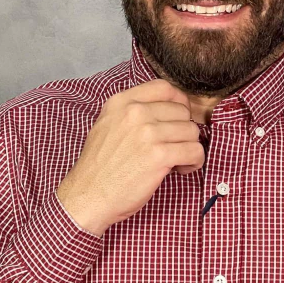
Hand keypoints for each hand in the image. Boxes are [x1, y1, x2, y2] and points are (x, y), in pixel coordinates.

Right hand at [55, 79, 203, 233]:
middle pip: (182, 111)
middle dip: (183, 131)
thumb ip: (132, 113)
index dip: (179, 102)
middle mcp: (135, 112)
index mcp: (122, 102)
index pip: (164, 87)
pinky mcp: (159, 155)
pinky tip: (181, 168)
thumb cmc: (100, 167)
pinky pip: (195, 151)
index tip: (179, 118)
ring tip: (176, 160)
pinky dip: (194, 161)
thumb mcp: (107, 126)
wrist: (89, 195)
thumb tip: (165, 112)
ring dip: (189, 147)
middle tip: (173, 147)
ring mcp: (148, 133)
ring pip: (192, 131)